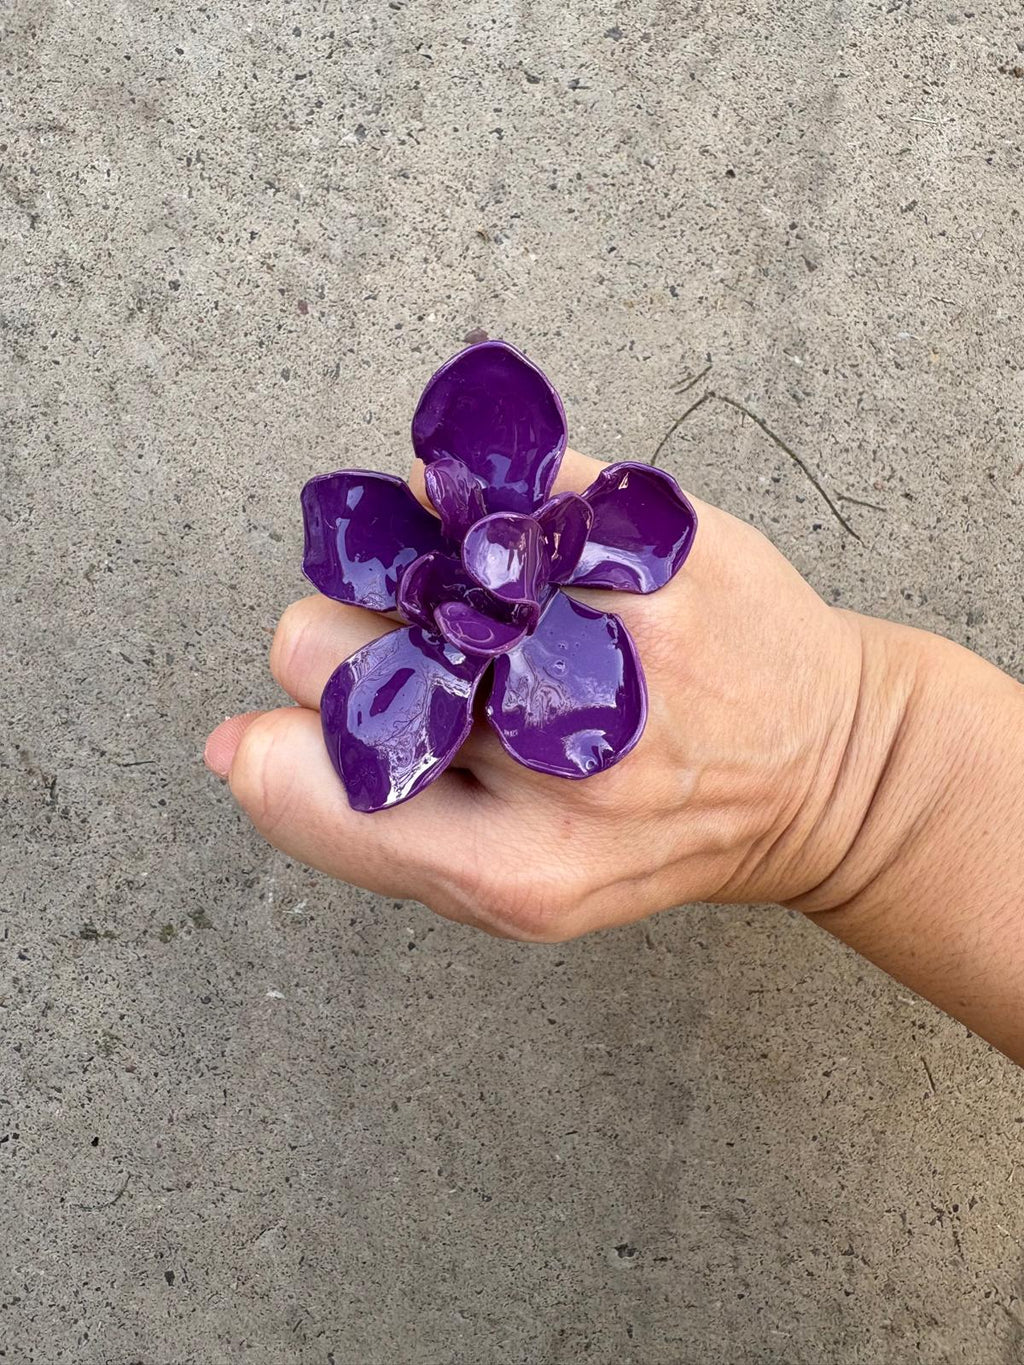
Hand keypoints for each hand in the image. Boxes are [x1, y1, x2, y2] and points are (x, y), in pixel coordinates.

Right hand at [206, 449, 868, 940]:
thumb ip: (362, 828)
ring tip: (501, 616)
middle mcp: (561, 758)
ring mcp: (613, 637)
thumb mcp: (511, 881)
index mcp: (514, 867)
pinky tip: (543, 556)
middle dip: (348, 648)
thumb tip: (234, 745)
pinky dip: (490, 507)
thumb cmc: (648, 827)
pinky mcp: (654, 539)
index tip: (352, 718)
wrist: (824, 767)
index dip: (287, 733)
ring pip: (384, 558)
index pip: (298, 769)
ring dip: (415, 579)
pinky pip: (491, 482)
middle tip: (442, 669)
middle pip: (317, 643)